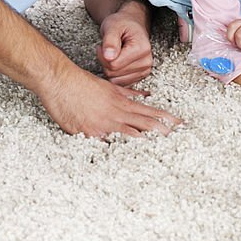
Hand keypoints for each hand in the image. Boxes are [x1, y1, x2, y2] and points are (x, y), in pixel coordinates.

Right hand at [38, 64, 181, 137]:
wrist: (61, 81)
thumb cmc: (84, 83)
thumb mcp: (111, 87)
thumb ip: (129, 93)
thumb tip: (146, 96)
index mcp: (123, 102)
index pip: (150, 111)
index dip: (166, 118)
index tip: (179, 123)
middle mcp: (116, 113)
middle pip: (144, 124)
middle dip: (161, 131)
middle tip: (176, 138)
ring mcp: (103, 124)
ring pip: (129, 135)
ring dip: (143, 142)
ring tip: (159, 150)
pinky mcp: (88, 133)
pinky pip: (105, 145)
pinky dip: (114, 151)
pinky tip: (124, 159)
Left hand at [97, 8, 152, 86]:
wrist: (131, 24)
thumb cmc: (122, 24)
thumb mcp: (112, 26)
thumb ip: (110, 41)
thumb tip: (109, 57)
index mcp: (142, 49)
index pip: (113, 65)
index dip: (102, 56)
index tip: (102, 46)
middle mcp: (146, 62)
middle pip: (114, 74)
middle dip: (105, 62)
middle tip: (107, 49)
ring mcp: (144, 70)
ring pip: (115, 80)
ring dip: (109, 69)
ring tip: (113, 55)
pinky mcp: (140, 76)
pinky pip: (120, 83)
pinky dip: (114, 75)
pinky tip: (117, 62)